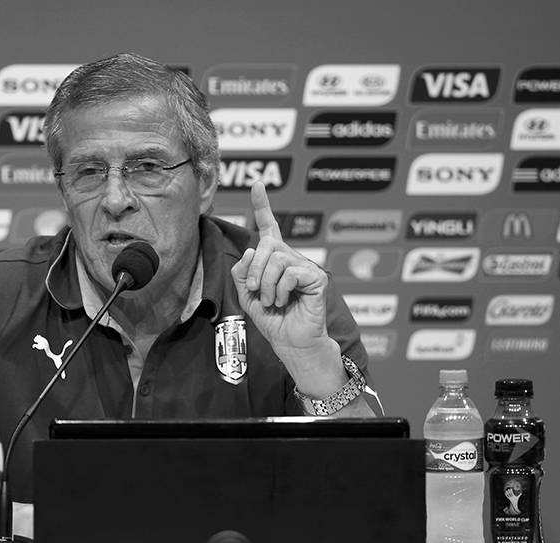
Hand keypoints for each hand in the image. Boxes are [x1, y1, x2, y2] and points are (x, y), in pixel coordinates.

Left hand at [230, 181, 330, 357]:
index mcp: (274, 258)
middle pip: (266, 246)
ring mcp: (305, 266)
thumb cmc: (271, 318)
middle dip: (255, 270)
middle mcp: (291, 257)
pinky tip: (285, 302)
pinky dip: (281, 291)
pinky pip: (291, 274)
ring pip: (277, 260)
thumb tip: (251, 252)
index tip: (258, 184)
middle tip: (257, 292)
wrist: (290, 341)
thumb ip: (242, 272)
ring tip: (273, 301)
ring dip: (268, 285)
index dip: (262, 205)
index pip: (269, 227)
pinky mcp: (317, 278)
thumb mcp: (248, 294)